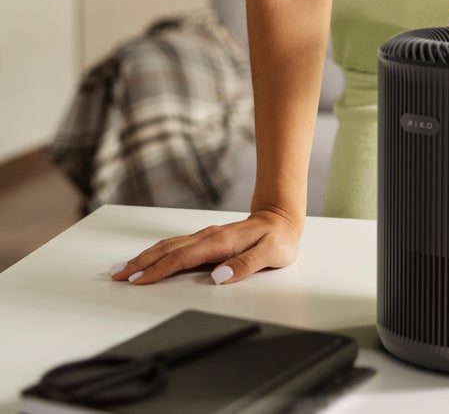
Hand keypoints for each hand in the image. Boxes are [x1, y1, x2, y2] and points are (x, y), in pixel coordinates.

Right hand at [108, 209, 301, 285]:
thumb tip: (219, 277)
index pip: (183, 258)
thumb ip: (246, 265)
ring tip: (123, 268)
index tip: (138, 281)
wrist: (281, 218)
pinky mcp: (206, 239)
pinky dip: (157, 252)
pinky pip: (176, 246)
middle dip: (141, 263)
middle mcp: (208, 236)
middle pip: (168, 250)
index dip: (159, 270)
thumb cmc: (278, 239)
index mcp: (220, 241)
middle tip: (116, 274)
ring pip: (169, 246)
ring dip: (144, 257)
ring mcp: (205, 236)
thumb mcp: (271, 253)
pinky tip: (148, 258)